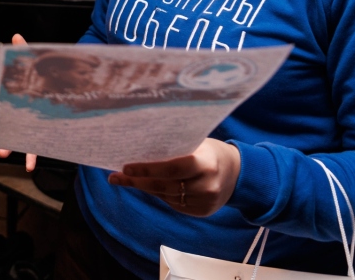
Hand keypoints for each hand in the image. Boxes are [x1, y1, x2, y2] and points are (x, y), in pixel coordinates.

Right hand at [0, 34, 37, 171]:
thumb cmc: (46, 77)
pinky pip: (34, 147)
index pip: (0, 95)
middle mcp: (20, 112)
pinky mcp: (40, 133)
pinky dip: (31, 157)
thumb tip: (16, 35)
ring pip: (16, 137)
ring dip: (9, 147)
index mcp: (16, 95)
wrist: (65, 89)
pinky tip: (29, 167)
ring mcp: (29, 123)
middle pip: (5, 121)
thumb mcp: (37, 63)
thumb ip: (26, 51)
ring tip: (2, 154)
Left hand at [107, 138, 240, 216]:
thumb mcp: (198, 143)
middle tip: (115, 176)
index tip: (126, 166)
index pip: (173, 168)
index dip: (148, 168)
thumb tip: (137, 147)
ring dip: (144, 188)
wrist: (239, 173)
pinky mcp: (203, 212)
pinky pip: (173, 204)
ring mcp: (206, 202)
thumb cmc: (210, 151)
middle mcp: (208, 186)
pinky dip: (158, 194)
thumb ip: (175, 148)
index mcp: (207, 163)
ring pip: (165, 197)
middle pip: (165, 186)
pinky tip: (146, 186)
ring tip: (123, 179)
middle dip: (137, 181)